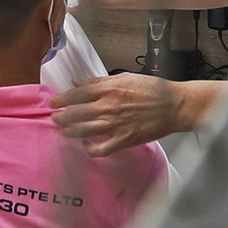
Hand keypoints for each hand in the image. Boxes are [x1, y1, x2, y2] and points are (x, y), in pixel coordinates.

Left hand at [53, 73, 191, 155]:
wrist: (175, 105)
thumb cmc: (153, 90)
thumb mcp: (125, 77)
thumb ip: (99, 81)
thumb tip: (77, 82)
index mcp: (109, 89)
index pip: (76, 94)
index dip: (61, 99)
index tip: (52, 102)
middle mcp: (108, 106)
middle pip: (75, 113)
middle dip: (61, 117)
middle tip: (56, 118)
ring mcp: (115, 124)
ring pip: (83, 131)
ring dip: (70, 132)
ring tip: (65, 131)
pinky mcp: (124, 140)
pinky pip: (100, 149)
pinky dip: (89, 149)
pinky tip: (86, 145)